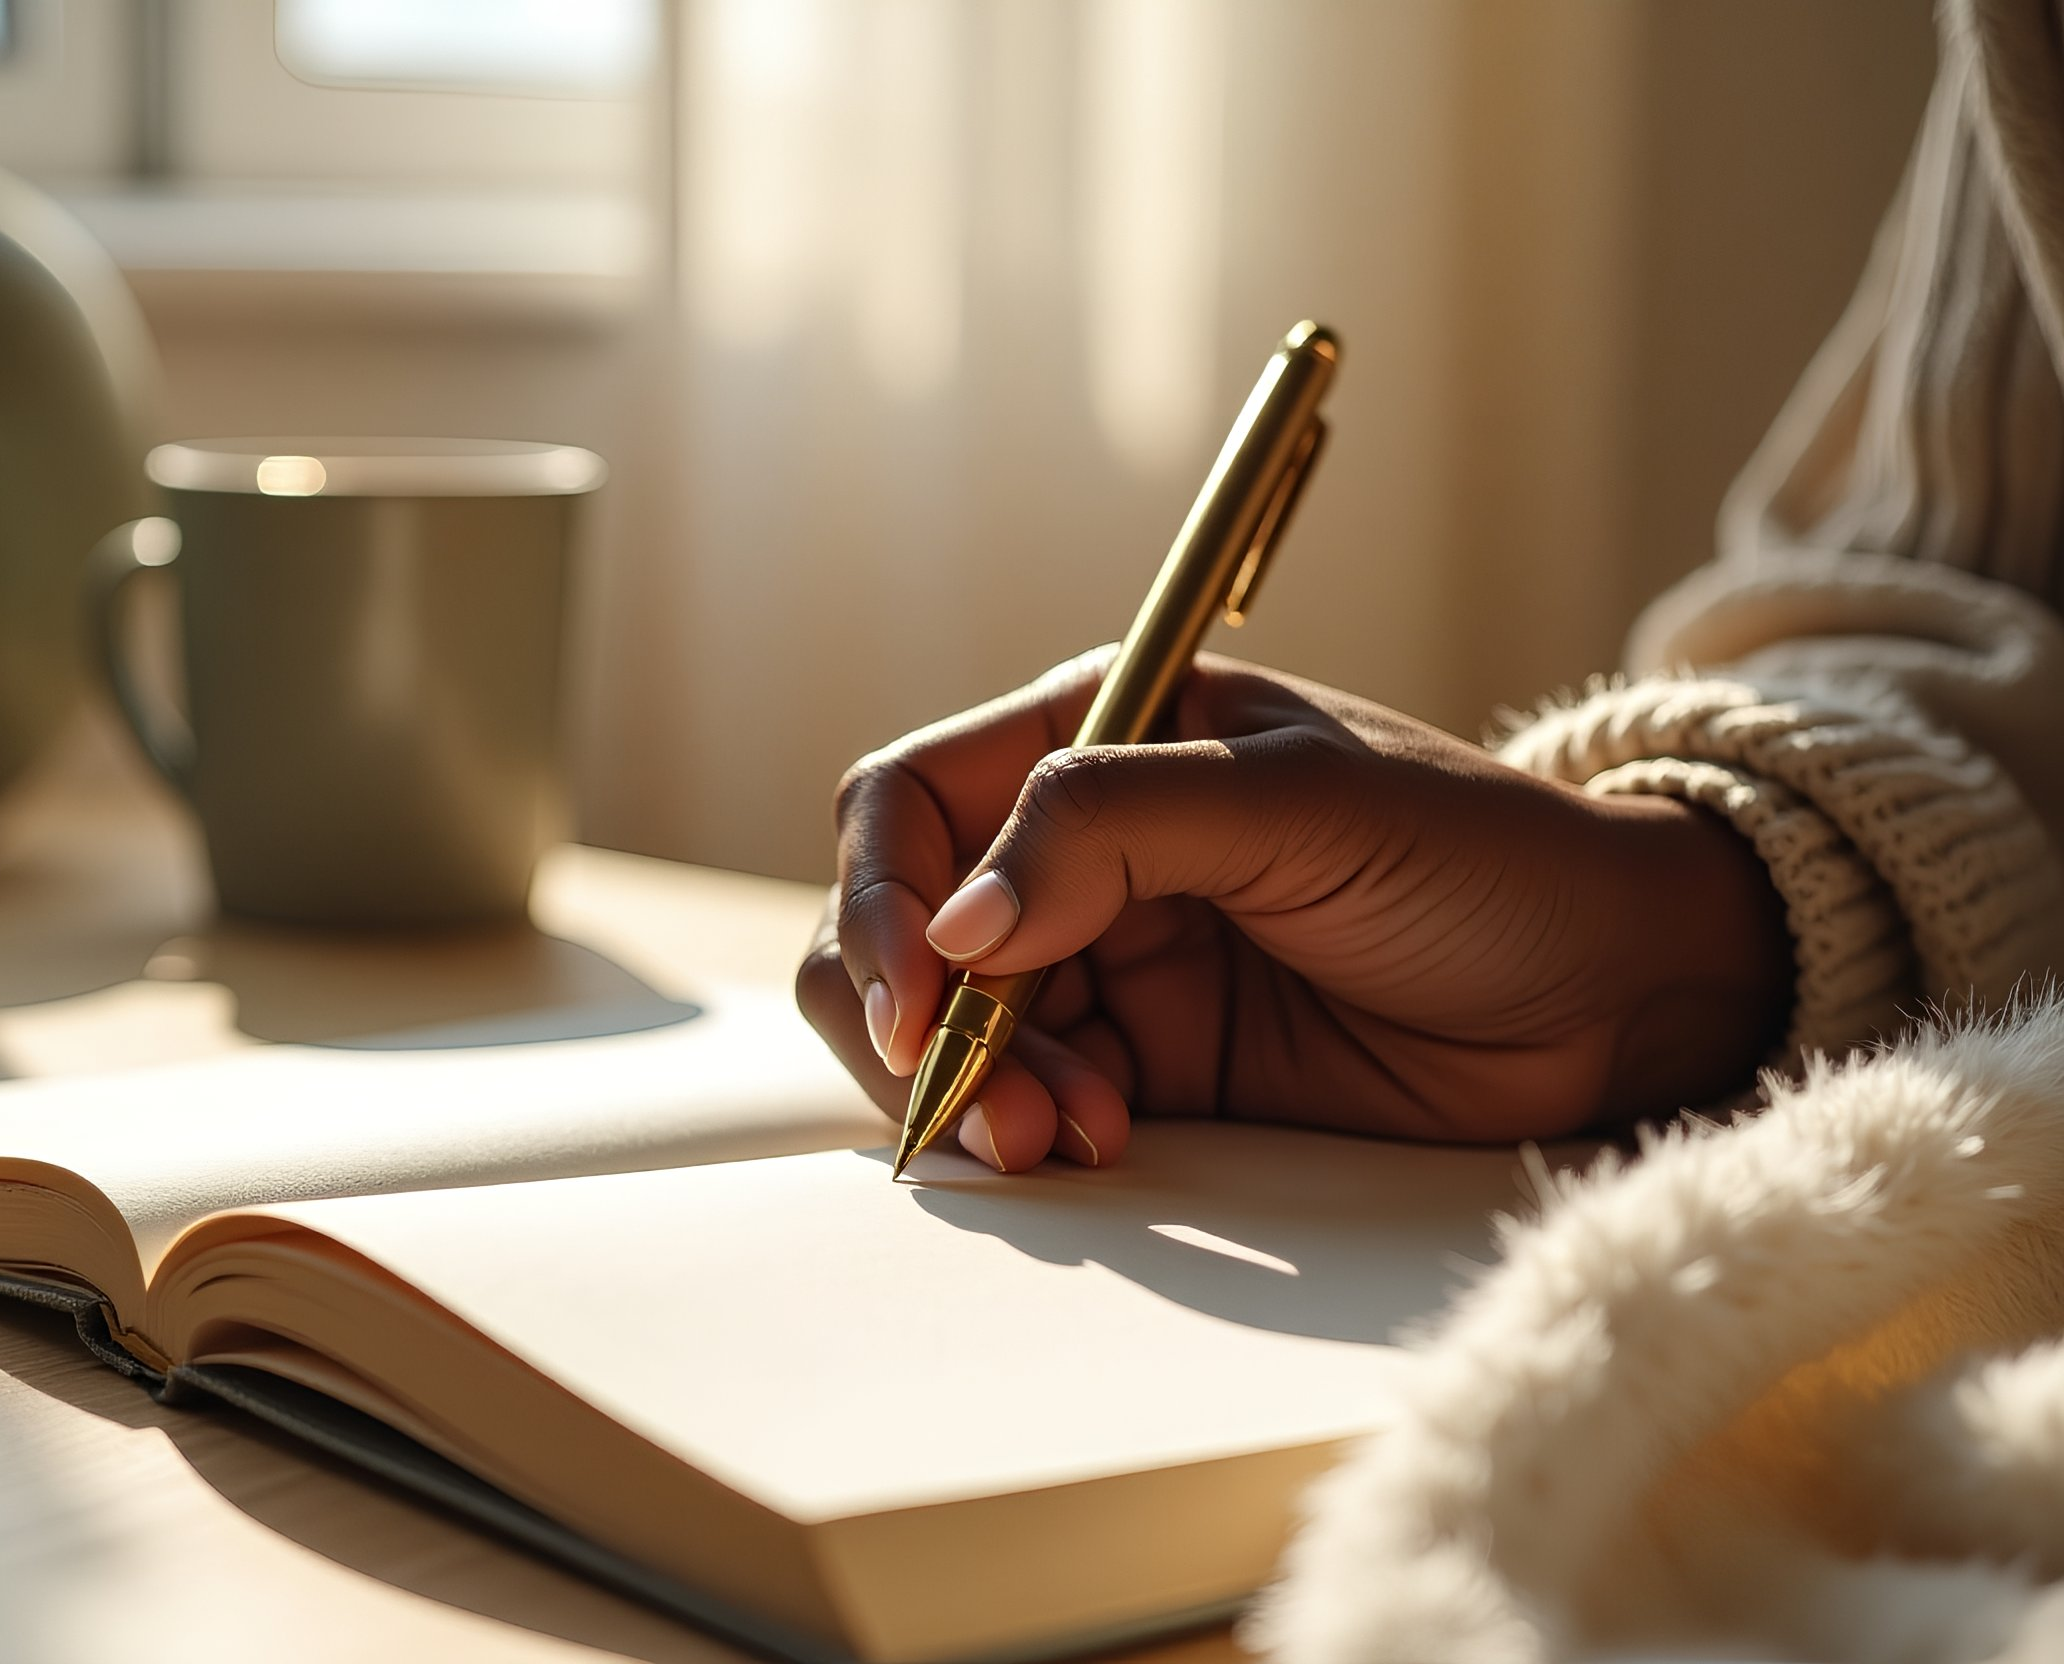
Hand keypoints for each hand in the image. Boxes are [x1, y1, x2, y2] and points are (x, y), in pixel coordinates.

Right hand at [795, 652, 1792, 1169]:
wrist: (1621, 996)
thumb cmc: (1487, 858)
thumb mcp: (1305, 805)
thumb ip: (1116, 829)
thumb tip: (956, 920)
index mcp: (1099, 733)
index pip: (911, 802)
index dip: (884, 895)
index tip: (918, 996)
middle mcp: (1079, 845)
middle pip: (900, 928)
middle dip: (913, 1017)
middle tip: (980, 1099)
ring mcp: (1106, 961)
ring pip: (950, 1030)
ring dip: (975, 1088)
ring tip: (1059, 1135)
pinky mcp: (1147, 1067)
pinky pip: (1029, 1099)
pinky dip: (1032, 1131)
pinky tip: (1103, 1145)